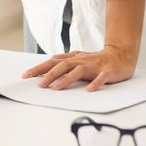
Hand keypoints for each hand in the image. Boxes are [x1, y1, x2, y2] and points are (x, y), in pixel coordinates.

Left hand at [21, 45, 136, 91]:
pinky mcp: (107, 72)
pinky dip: (95, 83)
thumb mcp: (79, 58)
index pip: (52, 63)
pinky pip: (101, 78)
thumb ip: (65, 60)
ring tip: (55, 88)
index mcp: (73, 59)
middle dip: (49, 74)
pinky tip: (88, 90)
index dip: (39, 68)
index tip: (25, 75)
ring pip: (78, 71)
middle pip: (62, 66)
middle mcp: (81, 61)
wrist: (120, 55)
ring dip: (66, 79)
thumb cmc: (97, 59)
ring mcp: (94, 66)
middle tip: (38, 84)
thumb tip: (50, 61)